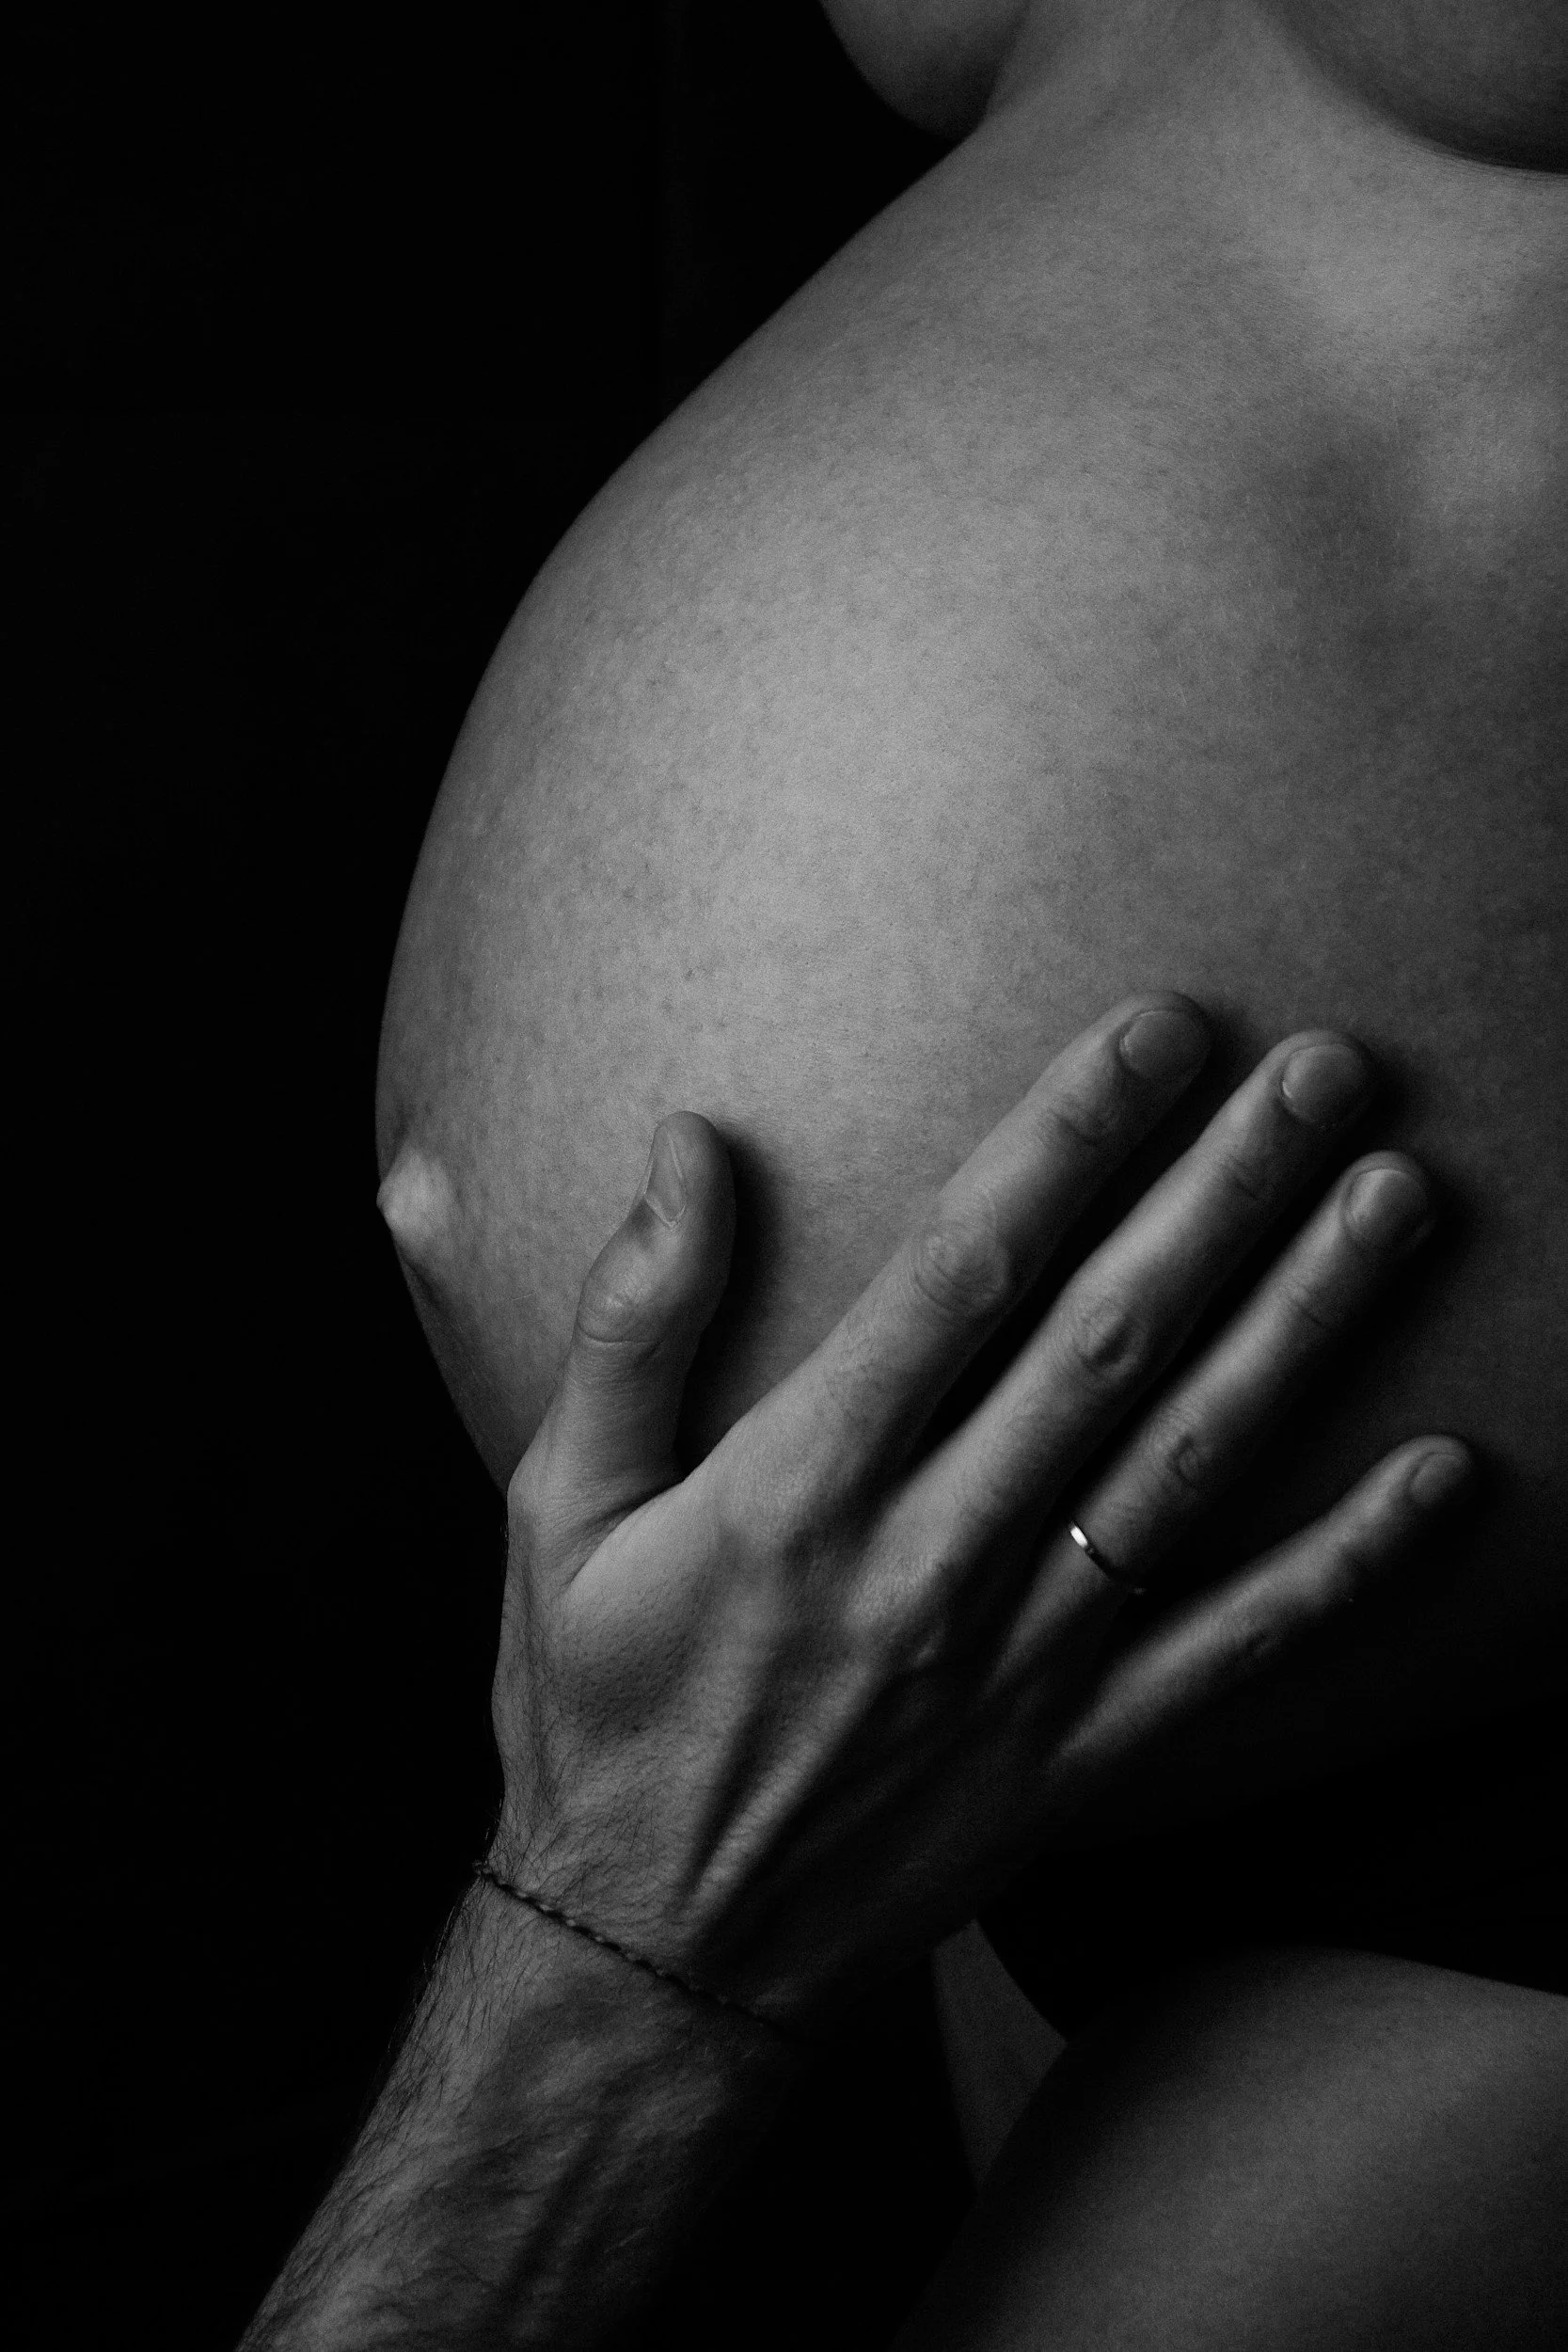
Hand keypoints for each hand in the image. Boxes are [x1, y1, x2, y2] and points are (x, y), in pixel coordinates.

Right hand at [488, 996, 1471, 2031]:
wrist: (662, 1960)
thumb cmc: (597, 1709)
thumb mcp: (559, 1506)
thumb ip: (629, 1318)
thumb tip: (689, 1139)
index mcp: (796, 1489)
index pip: (959, 1273)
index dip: (1065, 1139)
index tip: (1155, 1034)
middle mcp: (926, 1564)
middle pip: (1107, 1344)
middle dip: (1225, 1192)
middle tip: (1325, 1071)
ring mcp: (1021, 1665)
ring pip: (1191, 1467)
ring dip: (1305, 1324)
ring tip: (1396, 1201)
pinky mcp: (1084, 1755)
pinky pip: (1238, 1654)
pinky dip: (1349, 1569)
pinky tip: (1442, 1477)